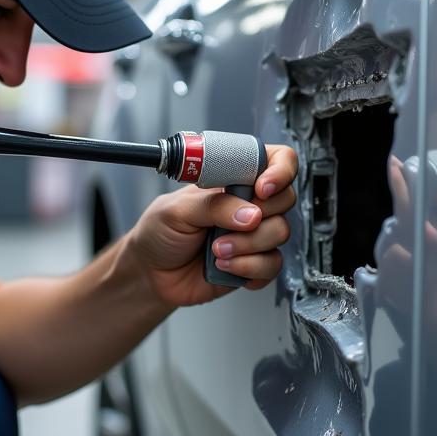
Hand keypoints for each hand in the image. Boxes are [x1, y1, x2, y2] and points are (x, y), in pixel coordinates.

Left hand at [128, 143, 297, 307]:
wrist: (152, 274)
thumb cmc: (160, 232)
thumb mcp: (176, 210)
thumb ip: (213, 206)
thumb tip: (250, 215)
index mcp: (232, 179)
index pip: (274, 161)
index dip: (279, 172)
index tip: (261, 189)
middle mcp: (248, 204)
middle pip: (285, 199)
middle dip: (259, 215)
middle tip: (228, 225)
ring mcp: (253, 234)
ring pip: (280, 233)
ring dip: (247, 245)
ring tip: (216, 250)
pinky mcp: (253, 263)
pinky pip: (272, 265)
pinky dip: (248, 268)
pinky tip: (225, 266)